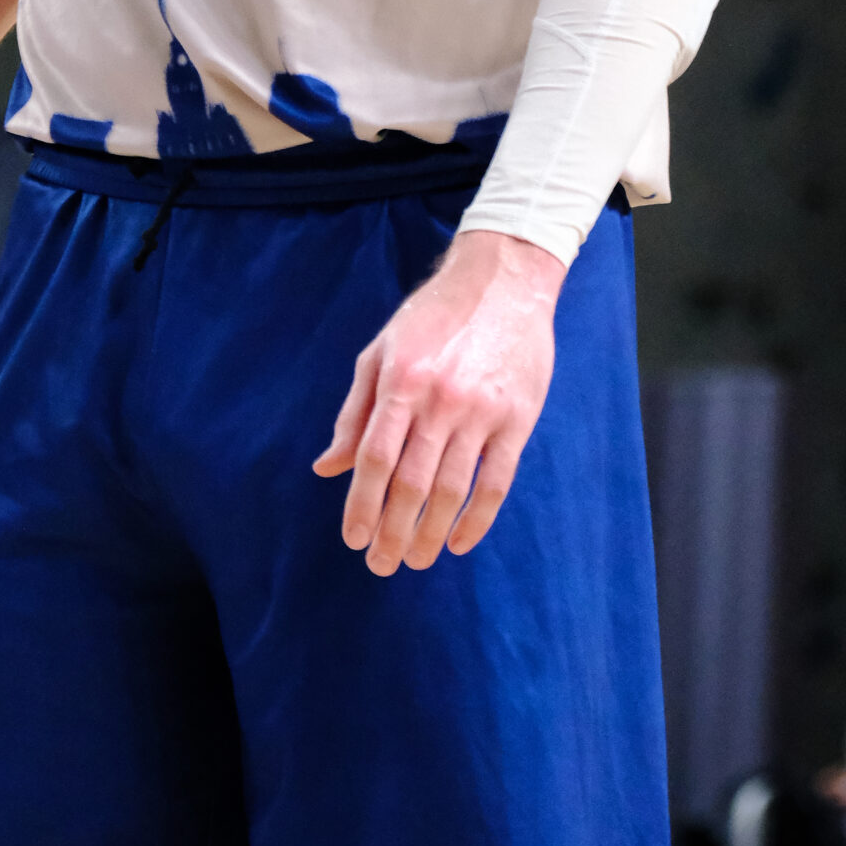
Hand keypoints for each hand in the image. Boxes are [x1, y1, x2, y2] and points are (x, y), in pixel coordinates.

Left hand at [313, 230, 562, 573]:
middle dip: (393, 532)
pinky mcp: (518, 419)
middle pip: (411, 483)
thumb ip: (354, 413)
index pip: (375, 459)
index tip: (353, 540)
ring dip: (431, 534)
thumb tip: (327, 467)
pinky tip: (459, 542)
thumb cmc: (432, 317)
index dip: (362, 505)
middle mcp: (440, 400)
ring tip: (416, 560)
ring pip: (452, 490)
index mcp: (401, 381)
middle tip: (381, 565)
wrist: (502, 281)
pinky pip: (497, 482)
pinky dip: (478, 520)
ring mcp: (482, 412)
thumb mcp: (380, 352)